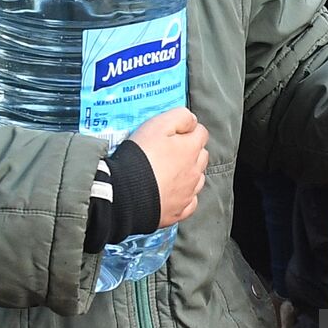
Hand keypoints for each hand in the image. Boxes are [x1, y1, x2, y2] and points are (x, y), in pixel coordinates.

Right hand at [128, 107, 209, 227]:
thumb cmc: (141, 157)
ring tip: (168, 171)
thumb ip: (180, 117)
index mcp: (192, 149)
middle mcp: (195, 172)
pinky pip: (189, 203)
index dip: (188, 129)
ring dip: (188, 173)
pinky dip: (184, 196)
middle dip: (190, 151)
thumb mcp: (158, 124)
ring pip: (197, 179)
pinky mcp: (178, 211)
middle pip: (201, 156)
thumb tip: (192, 121)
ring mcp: (188, 193)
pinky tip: (173, 192)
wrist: (126, 192)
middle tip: (169, 150)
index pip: (201, 133)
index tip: (175, 131)